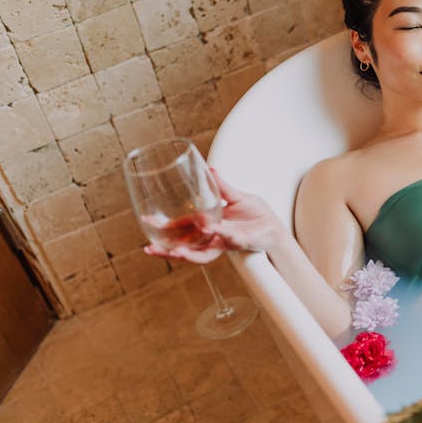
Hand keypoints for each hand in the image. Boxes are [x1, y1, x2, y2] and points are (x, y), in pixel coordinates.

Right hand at [145, 169, 287, 263]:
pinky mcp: (239, 242)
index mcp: (208, 225)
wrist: (274, 227)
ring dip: (188, 253)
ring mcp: (224, 242)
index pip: (181, 228)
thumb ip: (222, 187)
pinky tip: (210, 228)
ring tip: (175, 251)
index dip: (165, 226)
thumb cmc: (256, 215)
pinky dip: (219, 234)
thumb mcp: (237, 197)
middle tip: (150, 248)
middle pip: (185, 247)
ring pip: (202, 253)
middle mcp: (213, 238)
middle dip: (167, 249)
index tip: (147, 220)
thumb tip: (210, 169)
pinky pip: (227, 240)